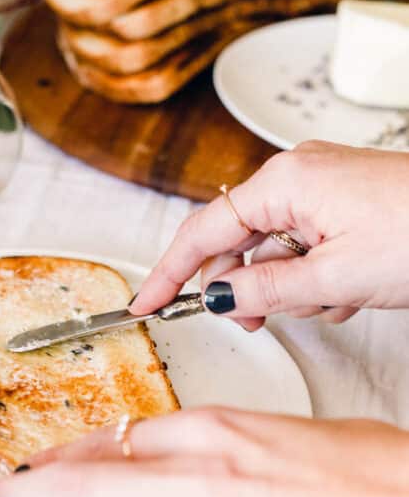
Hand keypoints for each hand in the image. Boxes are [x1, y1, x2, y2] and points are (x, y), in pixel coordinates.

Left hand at [0, 408, 408, 496]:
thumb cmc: (362, 468)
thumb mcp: (274, 429)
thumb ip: (206, 442)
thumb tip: (151, 451)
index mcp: (211, 430)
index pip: (107, 441)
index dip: (54, 459)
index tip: (25, 469)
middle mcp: (198, 480)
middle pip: (80, 487)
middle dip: (14, 496)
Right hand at [130, 141, 408, 328]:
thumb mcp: (337, 276)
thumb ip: (268, 290)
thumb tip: (218, 297)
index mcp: (285, 182)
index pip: (203, 231)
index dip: (170, 272)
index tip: (145, 304)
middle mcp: (298, 174)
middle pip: (239, 240)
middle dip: (248, 286)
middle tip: (257, 322)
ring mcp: (323, 185)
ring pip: (276, 247)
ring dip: (292, 285)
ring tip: (332, 300)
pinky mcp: (346, 200)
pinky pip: (308, 242)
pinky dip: (318, 274)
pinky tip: (351, 290)